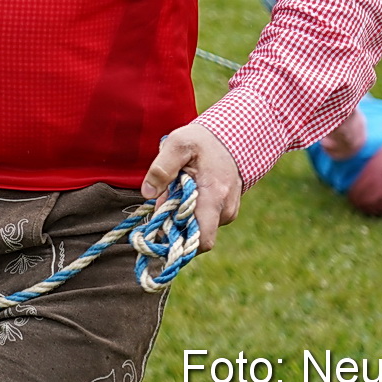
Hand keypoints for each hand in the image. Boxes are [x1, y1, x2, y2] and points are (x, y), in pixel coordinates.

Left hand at [141, 120, 241, 252]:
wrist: (233, 137)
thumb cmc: (202, 141)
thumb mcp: (178, 144)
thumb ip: (162, 168)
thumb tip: (148, 193)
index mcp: (214, 197)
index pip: (202, 240)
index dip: (179, 244)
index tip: (160, 234)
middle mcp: (225, 210)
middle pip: (196, 237)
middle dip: (177, 227)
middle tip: (164, 205)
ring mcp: (228, 211)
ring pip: (199, 227)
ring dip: (183, 217)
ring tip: (177, 191)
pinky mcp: (227, 210)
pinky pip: (206, 220)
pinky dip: (192, 212)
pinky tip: (187, 193)